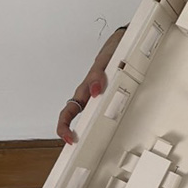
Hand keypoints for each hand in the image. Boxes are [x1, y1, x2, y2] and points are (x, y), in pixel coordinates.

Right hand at [56, 26, 126, 144]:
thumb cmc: (112, 51)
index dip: (64, 126)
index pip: (68, 111)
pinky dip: (103, 118)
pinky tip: (108, 125)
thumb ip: (98, 74)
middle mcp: (89, 93)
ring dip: (85, 127)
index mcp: (85, 88)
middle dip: (69, 132)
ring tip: (88, 142)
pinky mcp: (108, 91)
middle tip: (74, 145)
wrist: (122, 41)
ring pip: (87, 113)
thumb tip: (94, 91)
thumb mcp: (105, 60)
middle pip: (73, 115)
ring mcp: (98, 93)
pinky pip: (102, 107)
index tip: (69, 137)